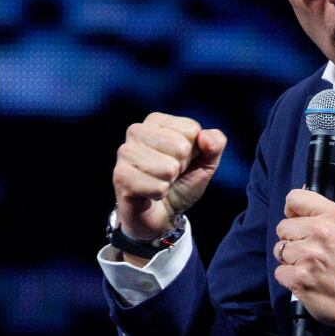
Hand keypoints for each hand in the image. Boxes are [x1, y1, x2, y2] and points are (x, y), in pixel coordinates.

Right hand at [113, 112, 226, 243]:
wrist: (160, 215)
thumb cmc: (180, 183)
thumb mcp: (205, 163)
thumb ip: (215, 144)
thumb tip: (205, 138)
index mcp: (156, 120)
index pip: (191, 130)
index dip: (193, 151)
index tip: (181, 161)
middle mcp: (137, 131)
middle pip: (181, 147)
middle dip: (181, 167)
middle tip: (169, 175)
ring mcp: (125, 153)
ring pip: (169, 168)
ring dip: (169, 182)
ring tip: (159, 183)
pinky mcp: (120, 176)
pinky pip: (157, 186)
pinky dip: (159, 194)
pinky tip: (150, 194)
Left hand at [274, 188, 334, 330]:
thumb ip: (324, 216)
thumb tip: (295, 206)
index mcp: (334, 217)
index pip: (295, 199)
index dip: (292, 211)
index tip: (296, 221)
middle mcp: (320, 232)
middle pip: (283, 227)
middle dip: (292, 239)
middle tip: (308, 250)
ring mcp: (308, 256)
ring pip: (279, 250)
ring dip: (290, 259)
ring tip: (308, 266)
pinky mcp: (299, 278)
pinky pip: (279, 272)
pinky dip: (289, 278)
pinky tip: (306, 280)